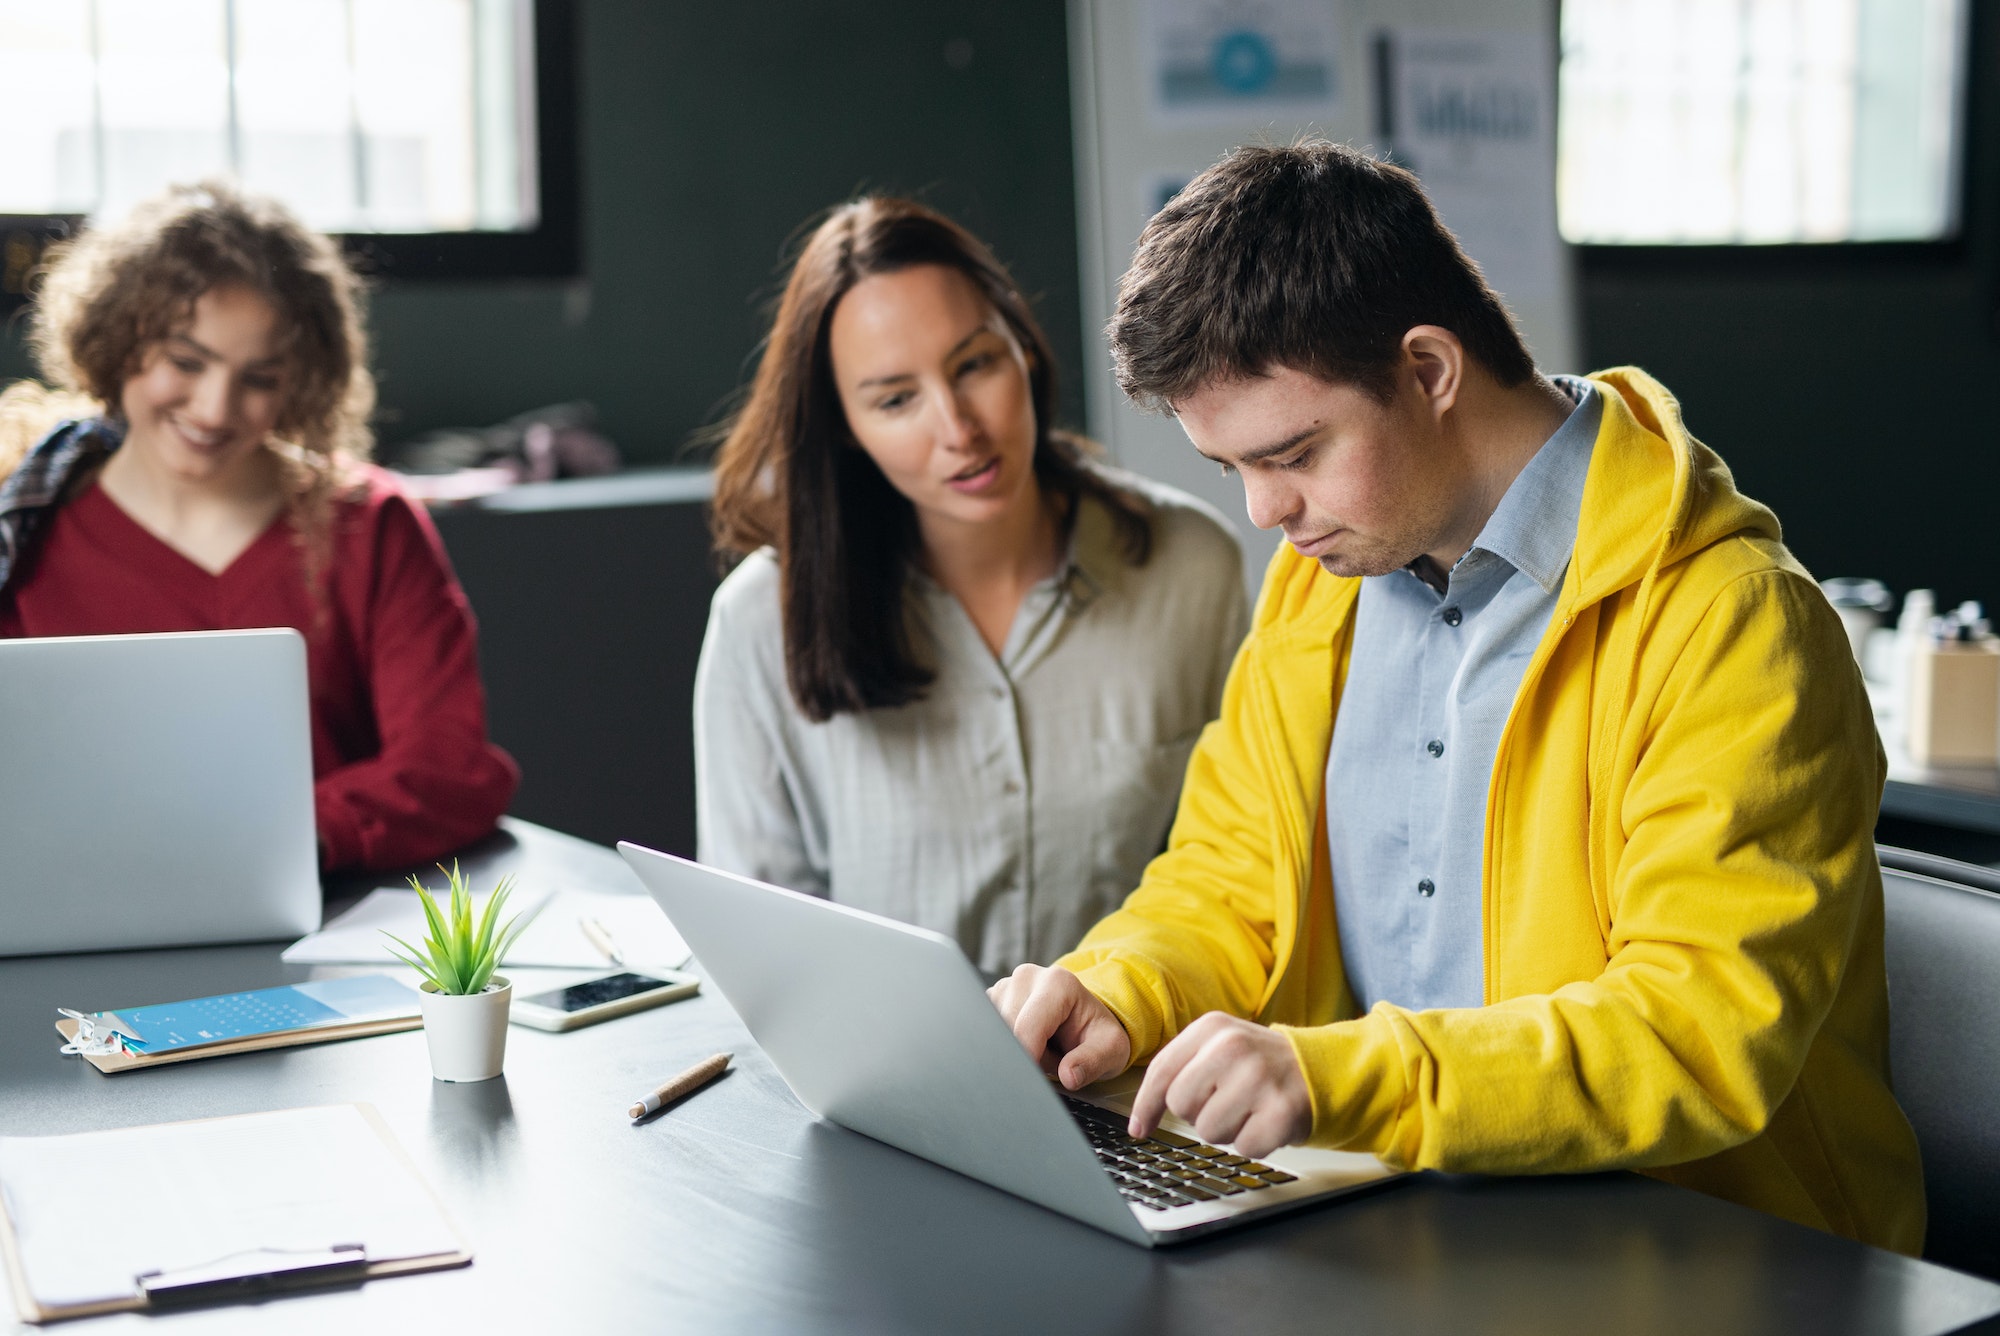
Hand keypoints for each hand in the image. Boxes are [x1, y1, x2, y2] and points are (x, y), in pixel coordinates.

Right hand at [987, 964, 1131, 1089]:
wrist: (1085, 1021)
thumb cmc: (1096, 1033)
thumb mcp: (1111, 1049)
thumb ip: (1092, 1062)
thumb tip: (1069, 1076)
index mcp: (1058, 982)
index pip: (1027, 1026)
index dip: (1027, 1058)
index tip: (1031, 1082)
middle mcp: (1027, 977)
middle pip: (1009, 1032)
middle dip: (1028, 1057)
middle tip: (1054, 1059)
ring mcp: (1006, 986)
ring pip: (995, 1035)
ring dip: (1017, 1052)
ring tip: (1042, 1049)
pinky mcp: (991, 1000)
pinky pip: (988, 1034)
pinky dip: (1006, 1046)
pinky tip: (1025, 1043)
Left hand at [1128, 1012, 1311, 1158]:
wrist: (1316, 1068)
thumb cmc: (1258, 1063)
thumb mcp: (1218, 1045)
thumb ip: (1180, 1068)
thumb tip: (1140, 1119)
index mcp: (1212, 1028)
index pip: (1162, 1071)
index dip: (1145, 1105)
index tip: (1139, 1128)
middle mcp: (1234, 1048)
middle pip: (1181, 1104)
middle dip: (1197, 1112)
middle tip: (1225, 1100)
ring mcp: (1258, 1078)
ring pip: (1208, 1131)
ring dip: (1226, 1129)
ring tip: (1247, 1108)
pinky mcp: (1280, 1111)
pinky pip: (1243, 1147)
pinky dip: (1253, 1142)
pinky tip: (1265, 1120)